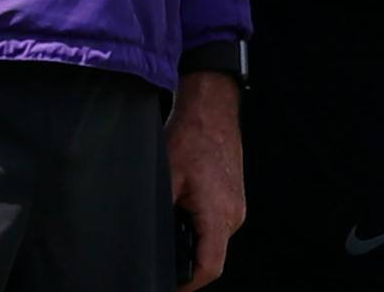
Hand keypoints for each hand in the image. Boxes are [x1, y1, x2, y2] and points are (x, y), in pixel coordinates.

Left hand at [167, 71, 244, 289]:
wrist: (212, 110)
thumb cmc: (191, 136)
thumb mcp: (166, 178)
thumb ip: (160, 215)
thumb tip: (147, 239)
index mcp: (218, 213)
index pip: (209, 267)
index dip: (188, 284)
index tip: (169, 284)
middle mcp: (233, 214)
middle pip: (211, 257)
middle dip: (186, 260)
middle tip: (161, 249)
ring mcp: (236, 206)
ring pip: (213, 242)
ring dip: (192, 240)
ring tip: (172, 220)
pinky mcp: (234, 199)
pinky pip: (217, 225)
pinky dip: (199, 225)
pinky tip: (183, 207)